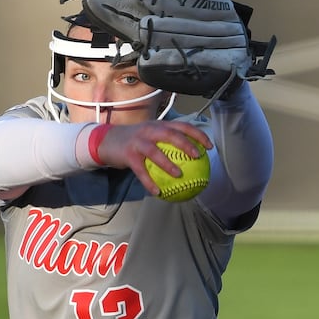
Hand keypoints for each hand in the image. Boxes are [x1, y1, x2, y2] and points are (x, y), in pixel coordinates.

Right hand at [89, 121, 212, 195]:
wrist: (108, 141)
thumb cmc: (136, 141)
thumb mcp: (153, 136)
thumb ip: (170, 142)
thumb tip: (194, 157)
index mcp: (160, 125)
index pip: (183, 126)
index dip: (198, 135)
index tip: (210, 147)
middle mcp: (150, 130)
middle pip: (171, 134)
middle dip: (186, 144)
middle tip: (197, 156)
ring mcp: (138, 141)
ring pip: (155, 151)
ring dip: (168, 163)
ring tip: (179, 175)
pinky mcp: (128, 154)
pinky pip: (141, 170)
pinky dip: (149, 182)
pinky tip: (157, 193)